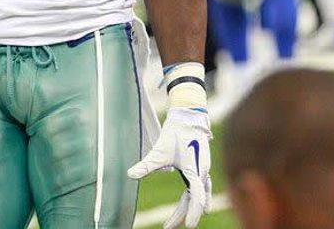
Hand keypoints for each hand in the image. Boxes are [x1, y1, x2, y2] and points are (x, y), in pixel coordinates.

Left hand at [127, 108, 211, 228]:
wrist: (188, 116)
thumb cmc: (175, 132)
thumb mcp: (159, 151)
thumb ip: (146, 164)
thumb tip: (130, 175)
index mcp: (195, 171)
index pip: (197, 199)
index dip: (192, 214)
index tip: (189, 227)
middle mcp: (203, 173)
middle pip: (196, 201)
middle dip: (184, 215)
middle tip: (168, 226)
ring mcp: (204, 170)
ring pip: (200, 195)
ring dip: (190, 207)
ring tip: (181, 220)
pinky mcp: (201, 166)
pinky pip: (201, 187)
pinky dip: (196, 198)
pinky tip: (191, 201)